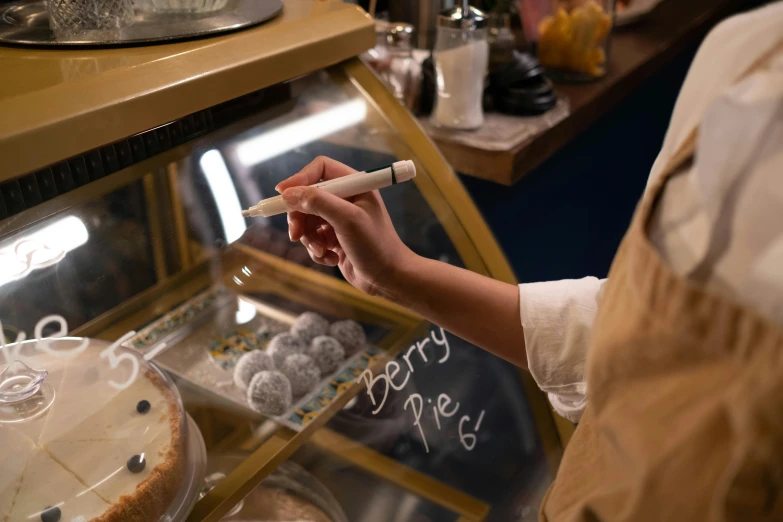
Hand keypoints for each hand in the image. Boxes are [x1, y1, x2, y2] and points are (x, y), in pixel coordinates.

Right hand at [277, 157, 414, 297]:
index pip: (320, 169)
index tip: (282, 195)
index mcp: (355, 185)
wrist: (389, 278)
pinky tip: (331, 259)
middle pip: (307, 196)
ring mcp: (339, 219)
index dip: (299, 179)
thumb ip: (318, 202)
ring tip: (322, 252)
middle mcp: (346, 199)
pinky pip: (313, 238)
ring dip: (309, 238)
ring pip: (307, 220)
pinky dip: (317, 250)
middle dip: (300, 217)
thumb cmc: (375, 246)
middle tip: (296, 234)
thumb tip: (288, 194)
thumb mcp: (347, 220)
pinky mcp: (334, 238)